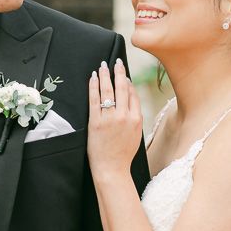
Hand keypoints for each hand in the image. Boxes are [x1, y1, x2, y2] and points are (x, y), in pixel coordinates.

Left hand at [87, 59, 142, 180]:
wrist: (112, 169)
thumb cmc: (123, 154)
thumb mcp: (136, 135)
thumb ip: (135, 118)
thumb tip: (131, 102)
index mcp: (136, 119)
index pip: (133, 94)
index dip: (128, 82)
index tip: (124, 75)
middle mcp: (124, 116)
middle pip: (121, 88)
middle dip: (118, 72)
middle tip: (116, 62)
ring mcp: (109, 118)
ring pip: (108, 91)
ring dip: (105, 75)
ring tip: (102, 66)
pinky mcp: (95, 122)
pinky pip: (94, 100)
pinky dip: (93, 87)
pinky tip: (93, 78)